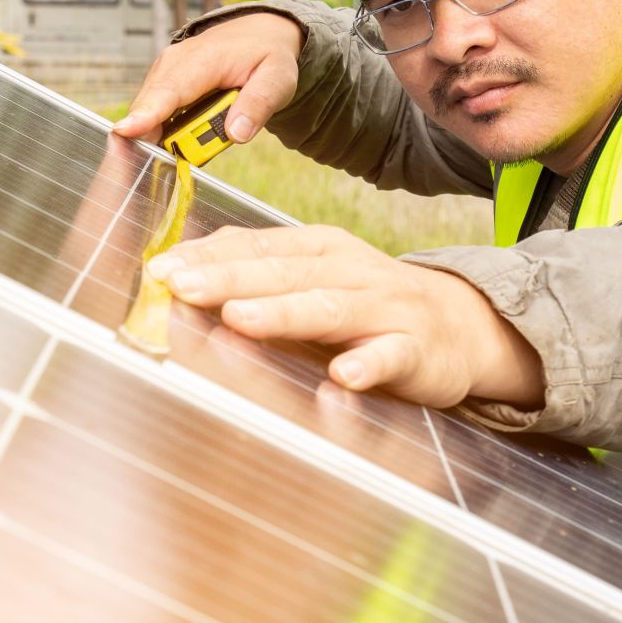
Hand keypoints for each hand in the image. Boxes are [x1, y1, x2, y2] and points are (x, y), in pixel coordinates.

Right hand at [112, 11, 304, 146]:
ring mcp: (166, 72)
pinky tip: (162, 149)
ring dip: (148, 137)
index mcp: (204, 59)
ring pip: (147, 110)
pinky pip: (152, 110)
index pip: (171, 89)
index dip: (148, 113)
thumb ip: (259, 104)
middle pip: (150, 105)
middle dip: (142, 136)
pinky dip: (153, 130)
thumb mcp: (278, 78)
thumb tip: (237, 134)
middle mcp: (176, 63)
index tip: (126, 131)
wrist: (258, 35)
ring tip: (155, 163)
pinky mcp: (163, 82)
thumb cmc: (267, 56)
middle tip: (140, 169)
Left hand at [150, 224, 545, 410]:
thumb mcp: (314, 278)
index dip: (209, 257)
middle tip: (183, 287)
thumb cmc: (369, 305)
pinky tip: (344, 376)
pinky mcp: (417, 350)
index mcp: (319, 249)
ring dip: (284, 314)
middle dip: (231, 279)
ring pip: (329, 309)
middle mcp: (350, 270)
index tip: (160, 269)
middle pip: (284, 273)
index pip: (258, 247)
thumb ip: (256, 275)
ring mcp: (385, 308)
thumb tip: (179, 272)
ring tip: (240, 318)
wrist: (460, 325)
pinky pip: (390, 356)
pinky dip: (368, 364)